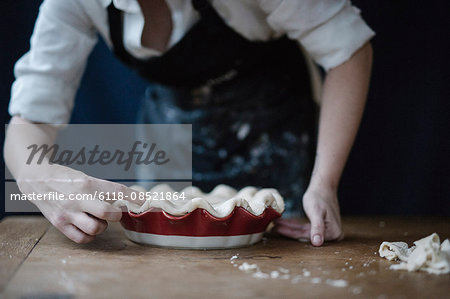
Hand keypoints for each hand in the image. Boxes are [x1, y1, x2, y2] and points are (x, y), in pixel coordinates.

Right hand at [17, 164, 137, 242]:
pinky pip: (82, 238)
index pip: (116, 190)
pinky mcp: (60, 224)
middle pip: (108, 213)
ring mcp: (68, 213)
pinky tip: (89, 228)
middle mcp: (78, 198)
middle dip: (116, 215)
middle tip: (115, 213)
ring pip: (96, 228)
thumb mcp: (85, 178)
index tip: (143, 200)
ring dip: (102, 226)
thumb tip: (126, 199)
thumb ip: (102, 190)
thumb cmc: (65, 179)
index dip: (133, 196)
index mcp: (87, 183)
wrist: (37, 180)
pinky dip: (90, 236)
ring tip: (98, 220)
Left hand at [273, 185, 342, 245]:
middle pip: (305, 235)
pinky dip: (295, 225)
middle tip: (273, 227)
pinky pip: (305, 228)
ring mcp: (327, 232)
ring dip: (289, 228)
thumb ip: (317, 228)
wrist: (324, 187)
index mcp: (333, 233)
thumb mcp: (316, 212)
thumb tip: (317, 243)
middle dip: (288, 230)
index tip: (276, 229)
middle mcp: (333, 235)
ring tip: (276, 224)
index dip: (290, 233)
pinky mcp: (321, 228)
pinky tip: (284, 223)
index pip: (307, 236)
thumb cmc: (320, 197)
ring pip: (303, 232)